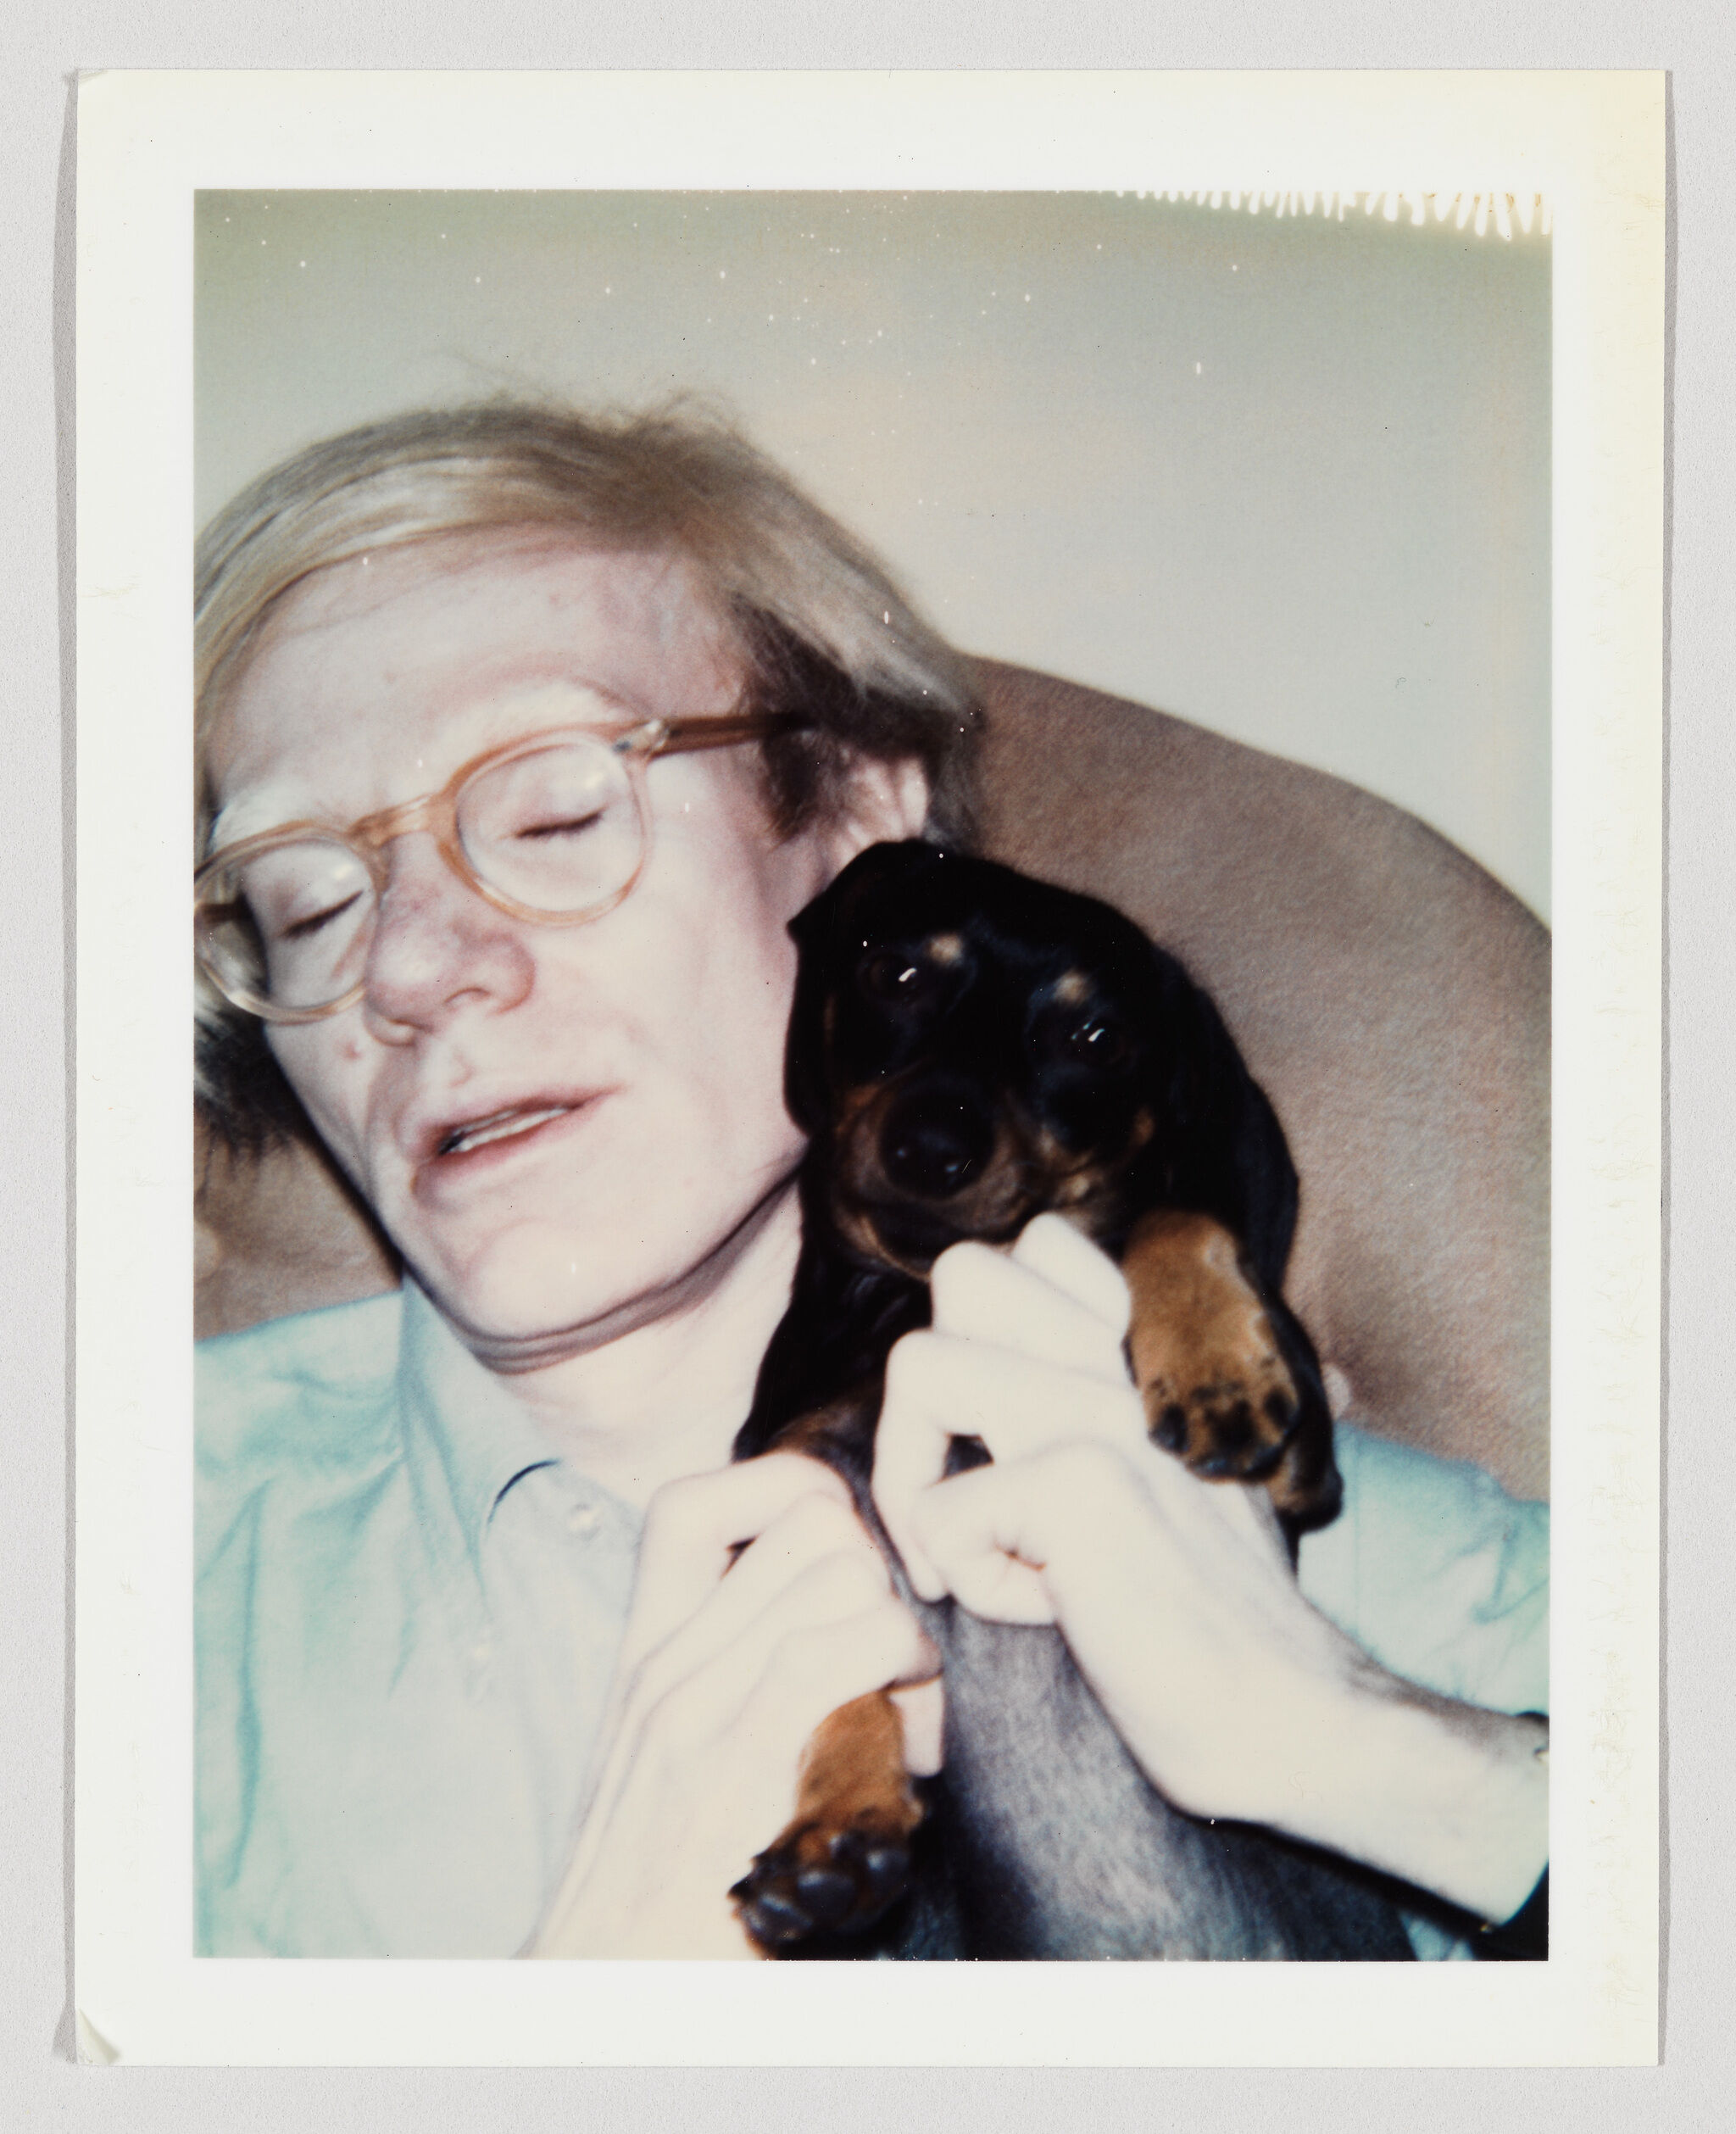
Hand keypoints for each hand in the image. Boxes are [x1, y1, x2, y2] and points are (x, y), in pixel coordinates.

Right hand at [529, 1453, 938, 1957]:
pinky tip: (913, 1747)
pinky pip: (853, 1644)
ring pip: (846, 1573)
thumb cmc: (658, 1885)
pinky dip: (908, 1676)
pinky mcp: (743, 1756)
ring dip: (906, 1639)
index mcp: (642, 1653)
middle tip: (895, 1663)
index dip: (788, 1495)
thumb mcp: (661, 1757)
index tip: (843, 1564)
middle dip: (880, 1577)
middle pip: (810, 1522)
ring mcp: (699, 1703)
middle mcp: (666, 1661)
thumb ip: (720, 1680)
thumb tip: (829, 1625)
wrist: (605, 1987)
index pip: (692, 1501)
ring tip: (908, 1716)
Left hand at [872, 1214, 1548, 1922]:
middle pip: (965, 1275)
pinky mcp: (1080, 1485)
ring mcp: (1104, 1413)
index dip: (990, 1333)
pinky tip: (1048, 1609)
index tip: (1009, 1438)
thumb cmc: (1206, 1615)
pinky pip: (939, 1510)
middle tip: (961, 1491)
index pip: (1041, 1245)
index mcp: (1149, 1351)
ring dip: (917, 1480)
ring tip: (980, 1555)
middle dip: (927, 1395)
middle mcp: (1127, 1361)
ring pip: (921, 1366)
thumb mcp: (1165, 1475)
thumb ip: (1100, 1408)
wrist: (1287, 1713)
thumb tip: (989, 1374)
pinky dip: (969, 1580)